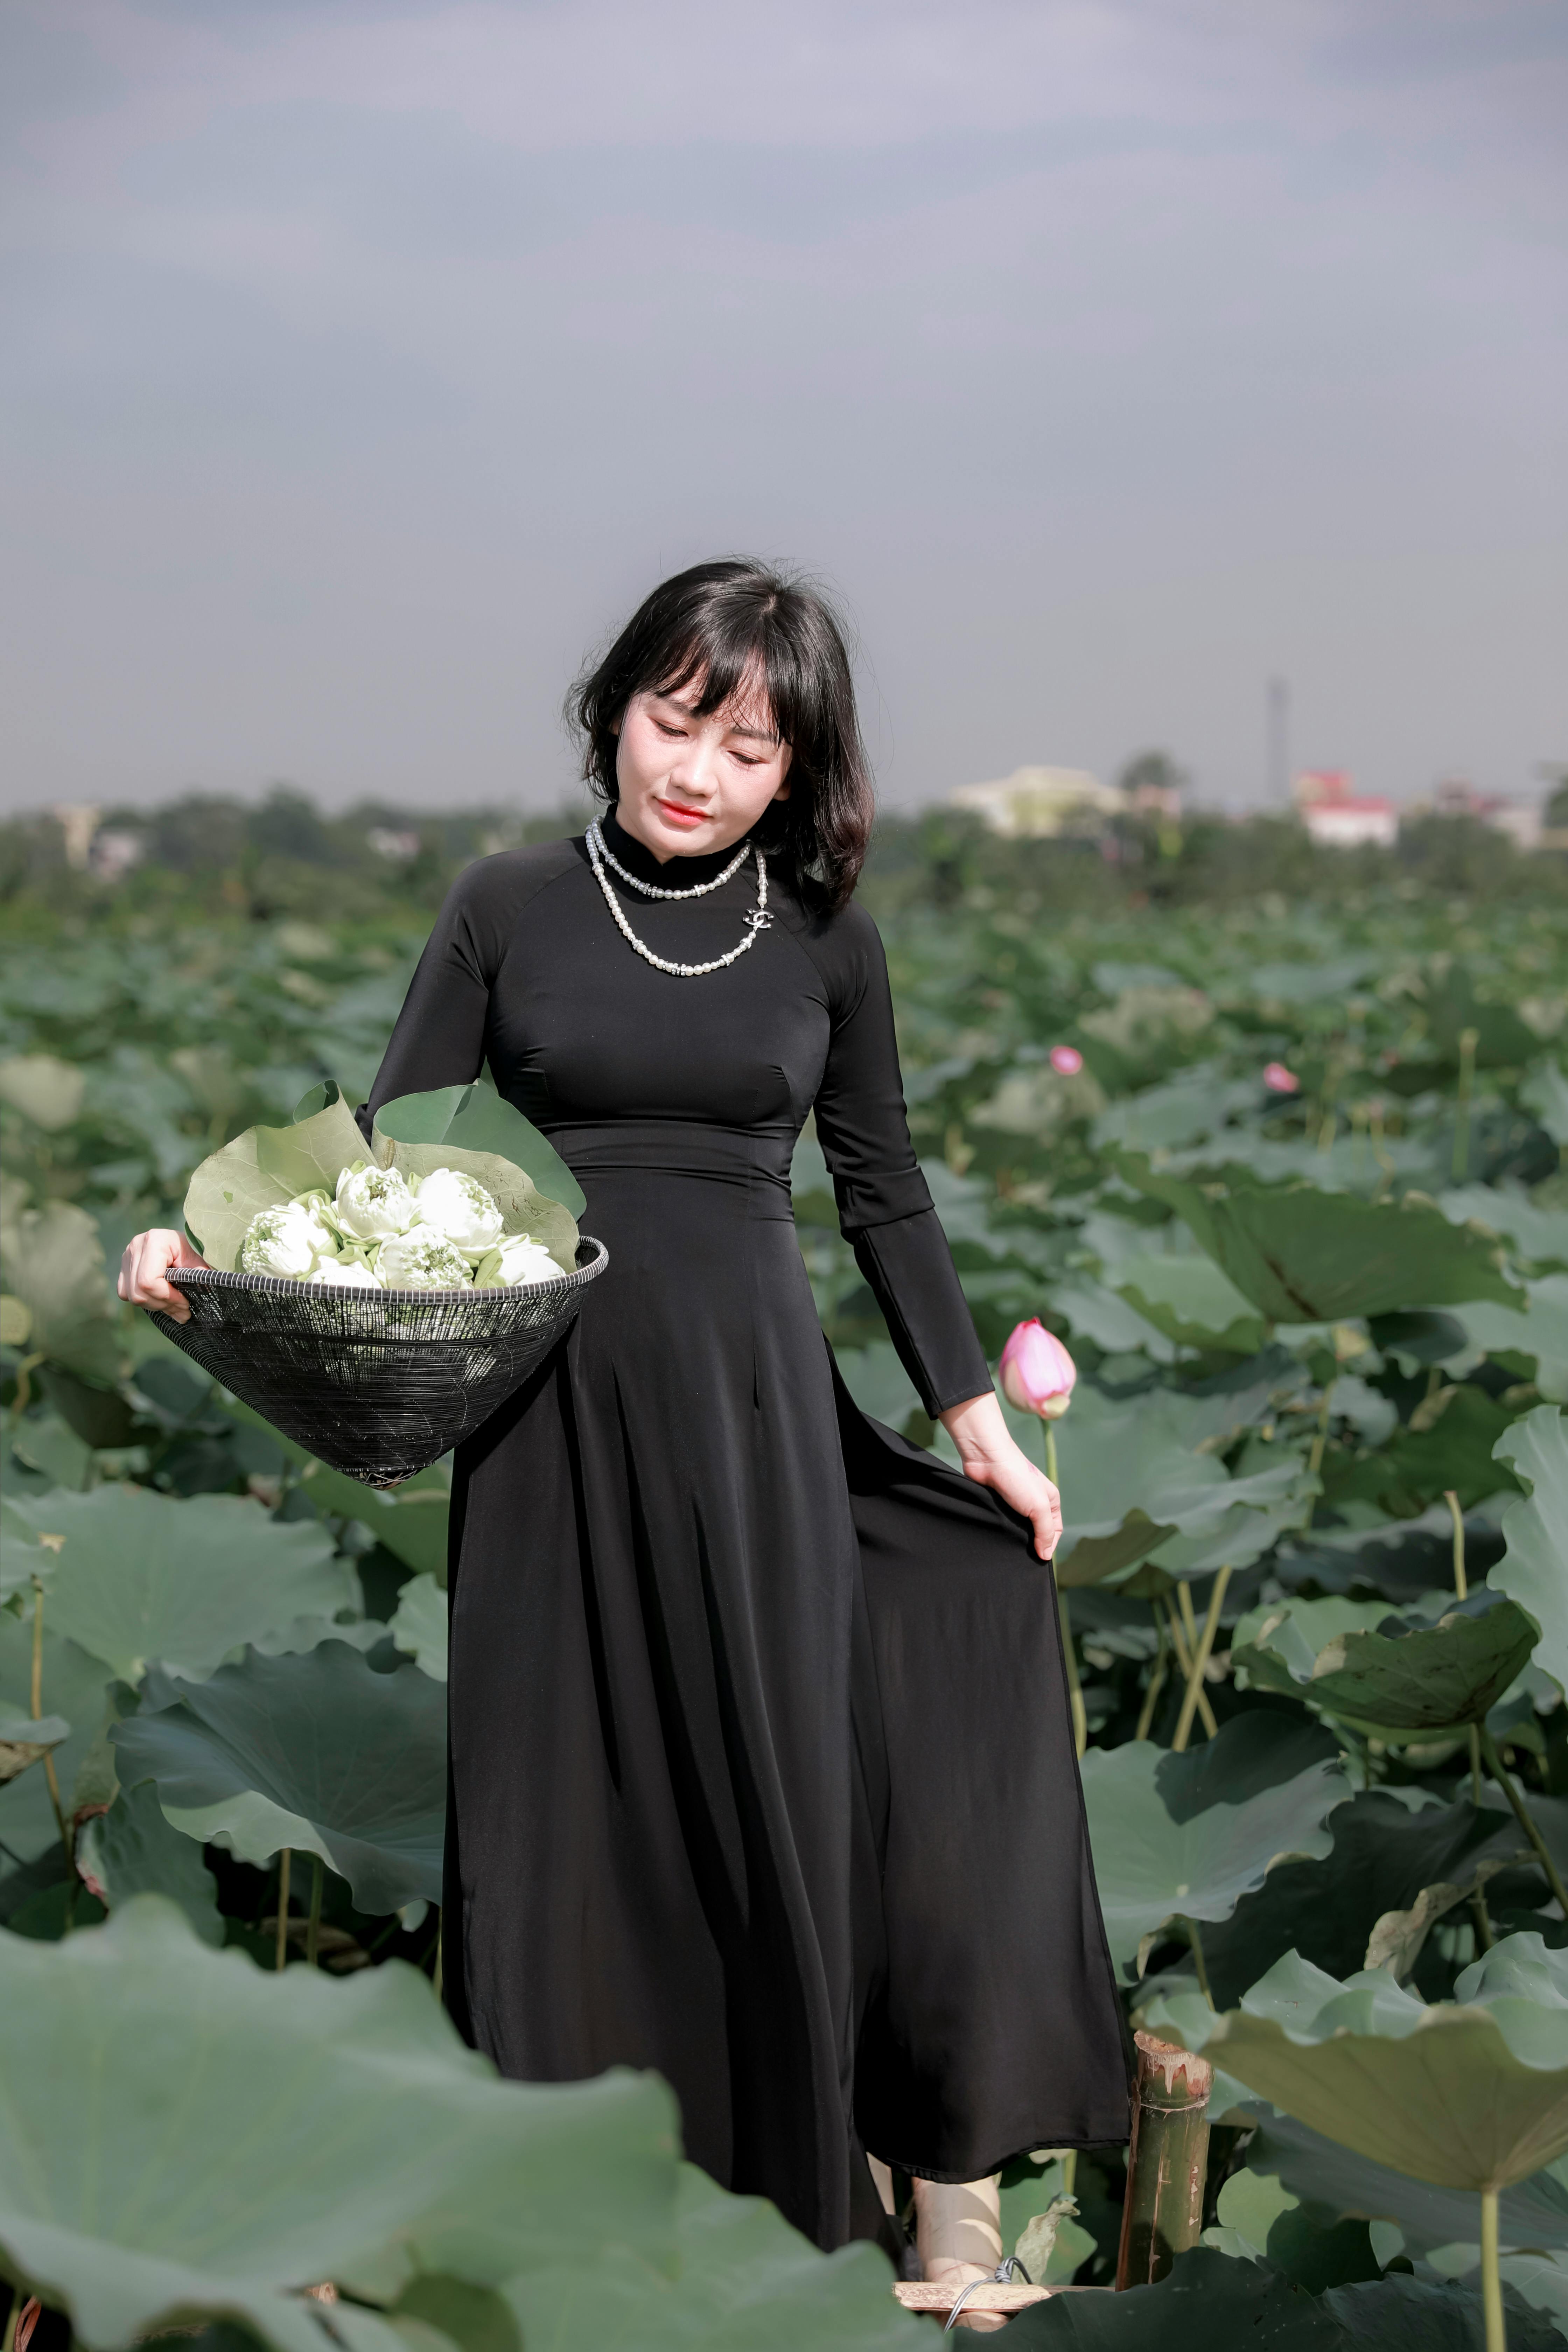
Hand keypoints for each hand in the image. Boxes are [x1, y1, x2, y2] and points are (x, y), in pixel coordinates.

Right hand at [118, 1229, 207, 1323]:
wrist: (179, 1240)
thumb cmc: (189, 1248)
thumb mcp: (196, 1258)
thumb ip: (198, 1274)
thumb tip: (206, 1291)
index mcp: (154, 1241)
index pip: (149, 1281)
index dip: (167, 1297)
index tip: (185, 1304)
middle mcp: (136, 1247)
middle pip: (139, 1292)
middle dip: (163, 1305)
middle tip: (183, 1311)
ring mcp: (127, 1257)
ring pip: (131, 1296)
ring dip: (155, 1306)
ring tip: (175, 1308)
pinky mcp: (124, 1267)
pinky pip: (125, 1293)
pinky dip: (144, 1301)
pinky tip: (161, 1300)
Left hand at [938, 1390, 1061, 1561]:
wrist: (987, 1458)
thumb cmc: (1017, 1477)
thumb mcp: (1039, 1506)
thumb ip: (1045, 1531)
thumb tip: (1046, 1555)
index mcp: (1050, 1501)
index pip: (1054, 1531)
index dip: (1048, 1545)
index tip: (1039, 1558)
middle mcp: (1034, 1503)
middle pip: (1036, 1532)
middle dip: (1032, 1544)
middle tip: (1023, 1558)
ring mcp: (1015, 1505)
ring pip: (1018, 1529)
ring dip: (1014, 1538)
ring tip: (1009, 1550)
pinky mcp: (998, 1505)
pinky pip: (1002, 1524)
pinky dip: (1001, 1531)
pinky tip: (998, 1538)